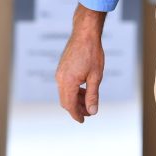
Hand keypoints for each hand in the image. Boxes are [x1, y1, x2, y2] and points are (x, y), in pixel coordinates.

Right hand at [55, 4, 106, 122]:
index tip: (83, 121)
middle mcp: (60, 79)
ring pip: (65, 93)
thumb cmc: (92, 53)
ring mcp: (59, 73)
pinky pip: (65, 85)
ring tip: (89, 102)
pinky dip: (73, 90)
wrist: (85, 34)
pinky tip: (84, 90)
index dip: (76, 114)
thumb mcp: (96, 76)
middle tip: (89, 112)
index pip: (70, 105)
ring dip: (76, 99)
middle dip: (77, 108)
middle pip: (66, 101)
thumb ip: (93, 95)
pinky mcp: (62, 68)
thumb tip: (92, 111)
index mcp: (67, 82)